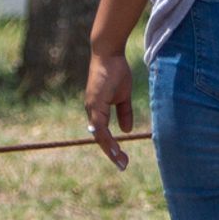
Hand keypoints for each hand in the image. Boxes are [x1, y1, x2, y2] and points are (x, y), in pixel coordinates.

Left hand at [84, 47, 137, 166]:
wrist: (109, 54)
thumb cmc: (115, 71)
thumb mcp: (123, 96)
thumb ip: (124, 112)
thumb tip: (126, 130)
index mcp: (97, 111)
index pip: (103, 134)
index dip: (112, 147)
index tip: (123, 159)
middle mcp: (92, 112)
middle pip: (100, 138)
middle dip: (112, 153)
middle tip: (123, 166)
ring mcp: (92, 108)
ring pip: (99, 135)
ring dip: (110, 150)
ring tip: (120, 161)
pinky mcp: (94, 104)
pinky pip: (100, 126)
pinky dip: (107, 138)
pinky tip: (115, 147)